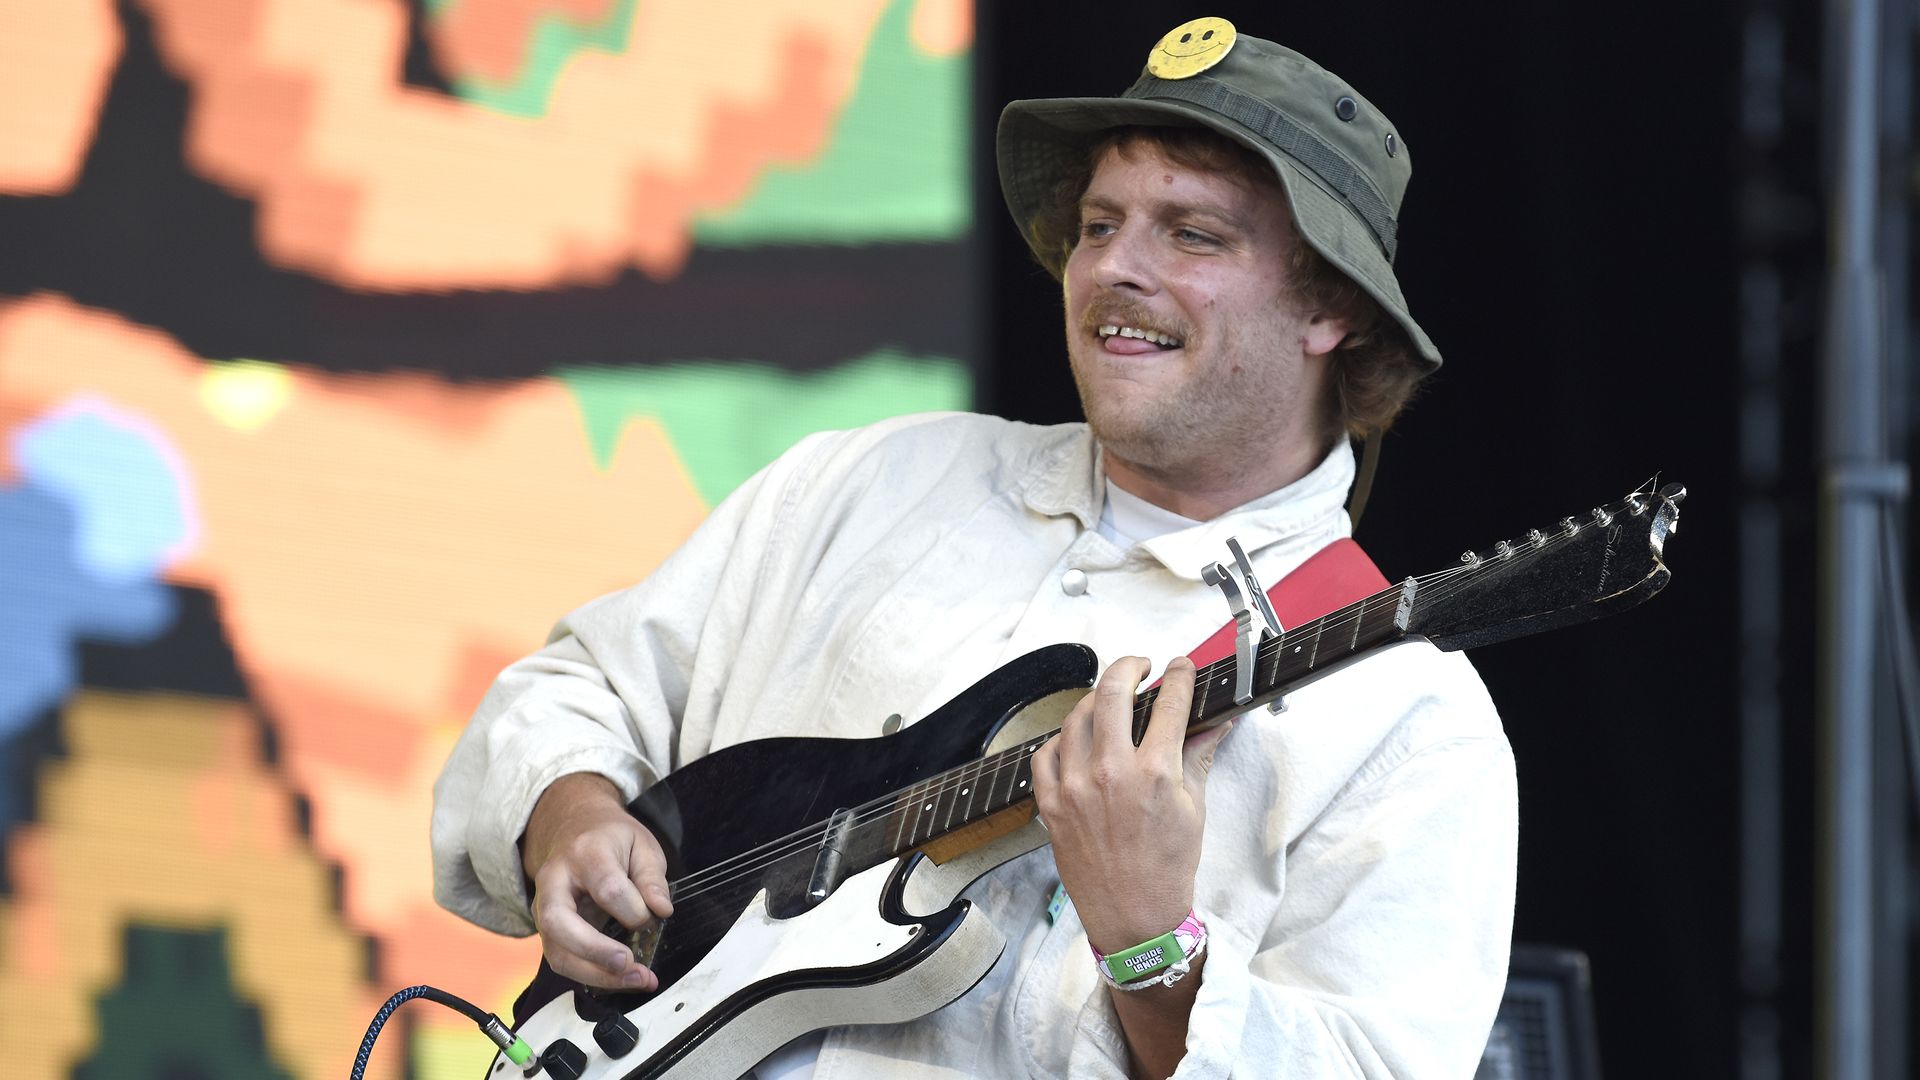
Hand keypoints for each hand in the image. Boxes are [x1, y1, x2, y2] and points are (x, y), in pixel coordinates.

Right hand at [521, 772, 673, 989]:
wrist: (574, 829)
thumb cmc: (612, 839)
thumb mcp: (642, 844)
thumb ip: (652, 877)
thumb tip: (661, 910)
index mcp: (585, 853)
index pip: (607, 888)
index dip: (634, 910)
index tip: (655, 915)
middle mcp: (554, 881)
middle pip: (559, 921)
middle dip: (595, 950)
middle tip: (630, 964)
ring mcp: (543, 908)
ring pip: (556, 951)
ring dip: (596, 975)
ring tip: (635, 979)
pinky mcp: (547, 931)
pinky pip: (562, 961)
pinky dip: (592, 977)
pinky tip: (621, 979)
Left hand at [1030, 656, 1231, 952]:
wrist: (1134, 918)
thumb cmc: (1168, 868)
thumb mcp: (1194, 809)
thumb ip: (1199, 755)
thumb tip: (1217, 720)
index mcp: (1155, 773)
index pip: (1170, 703)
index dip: (1180, 676)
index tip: (1181, 667)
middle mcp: (1111, 773)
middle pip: (1113, 692)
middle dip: (1129, 667)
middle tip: (1140, 666)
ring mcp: (1074, 788)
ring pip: (1077, 717)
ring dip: (1096, 700)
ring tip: (1111, 699)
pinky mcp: (1050, 805)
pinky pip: (1046, 753)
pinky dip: (1062, 739)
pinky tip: (1077, 739)